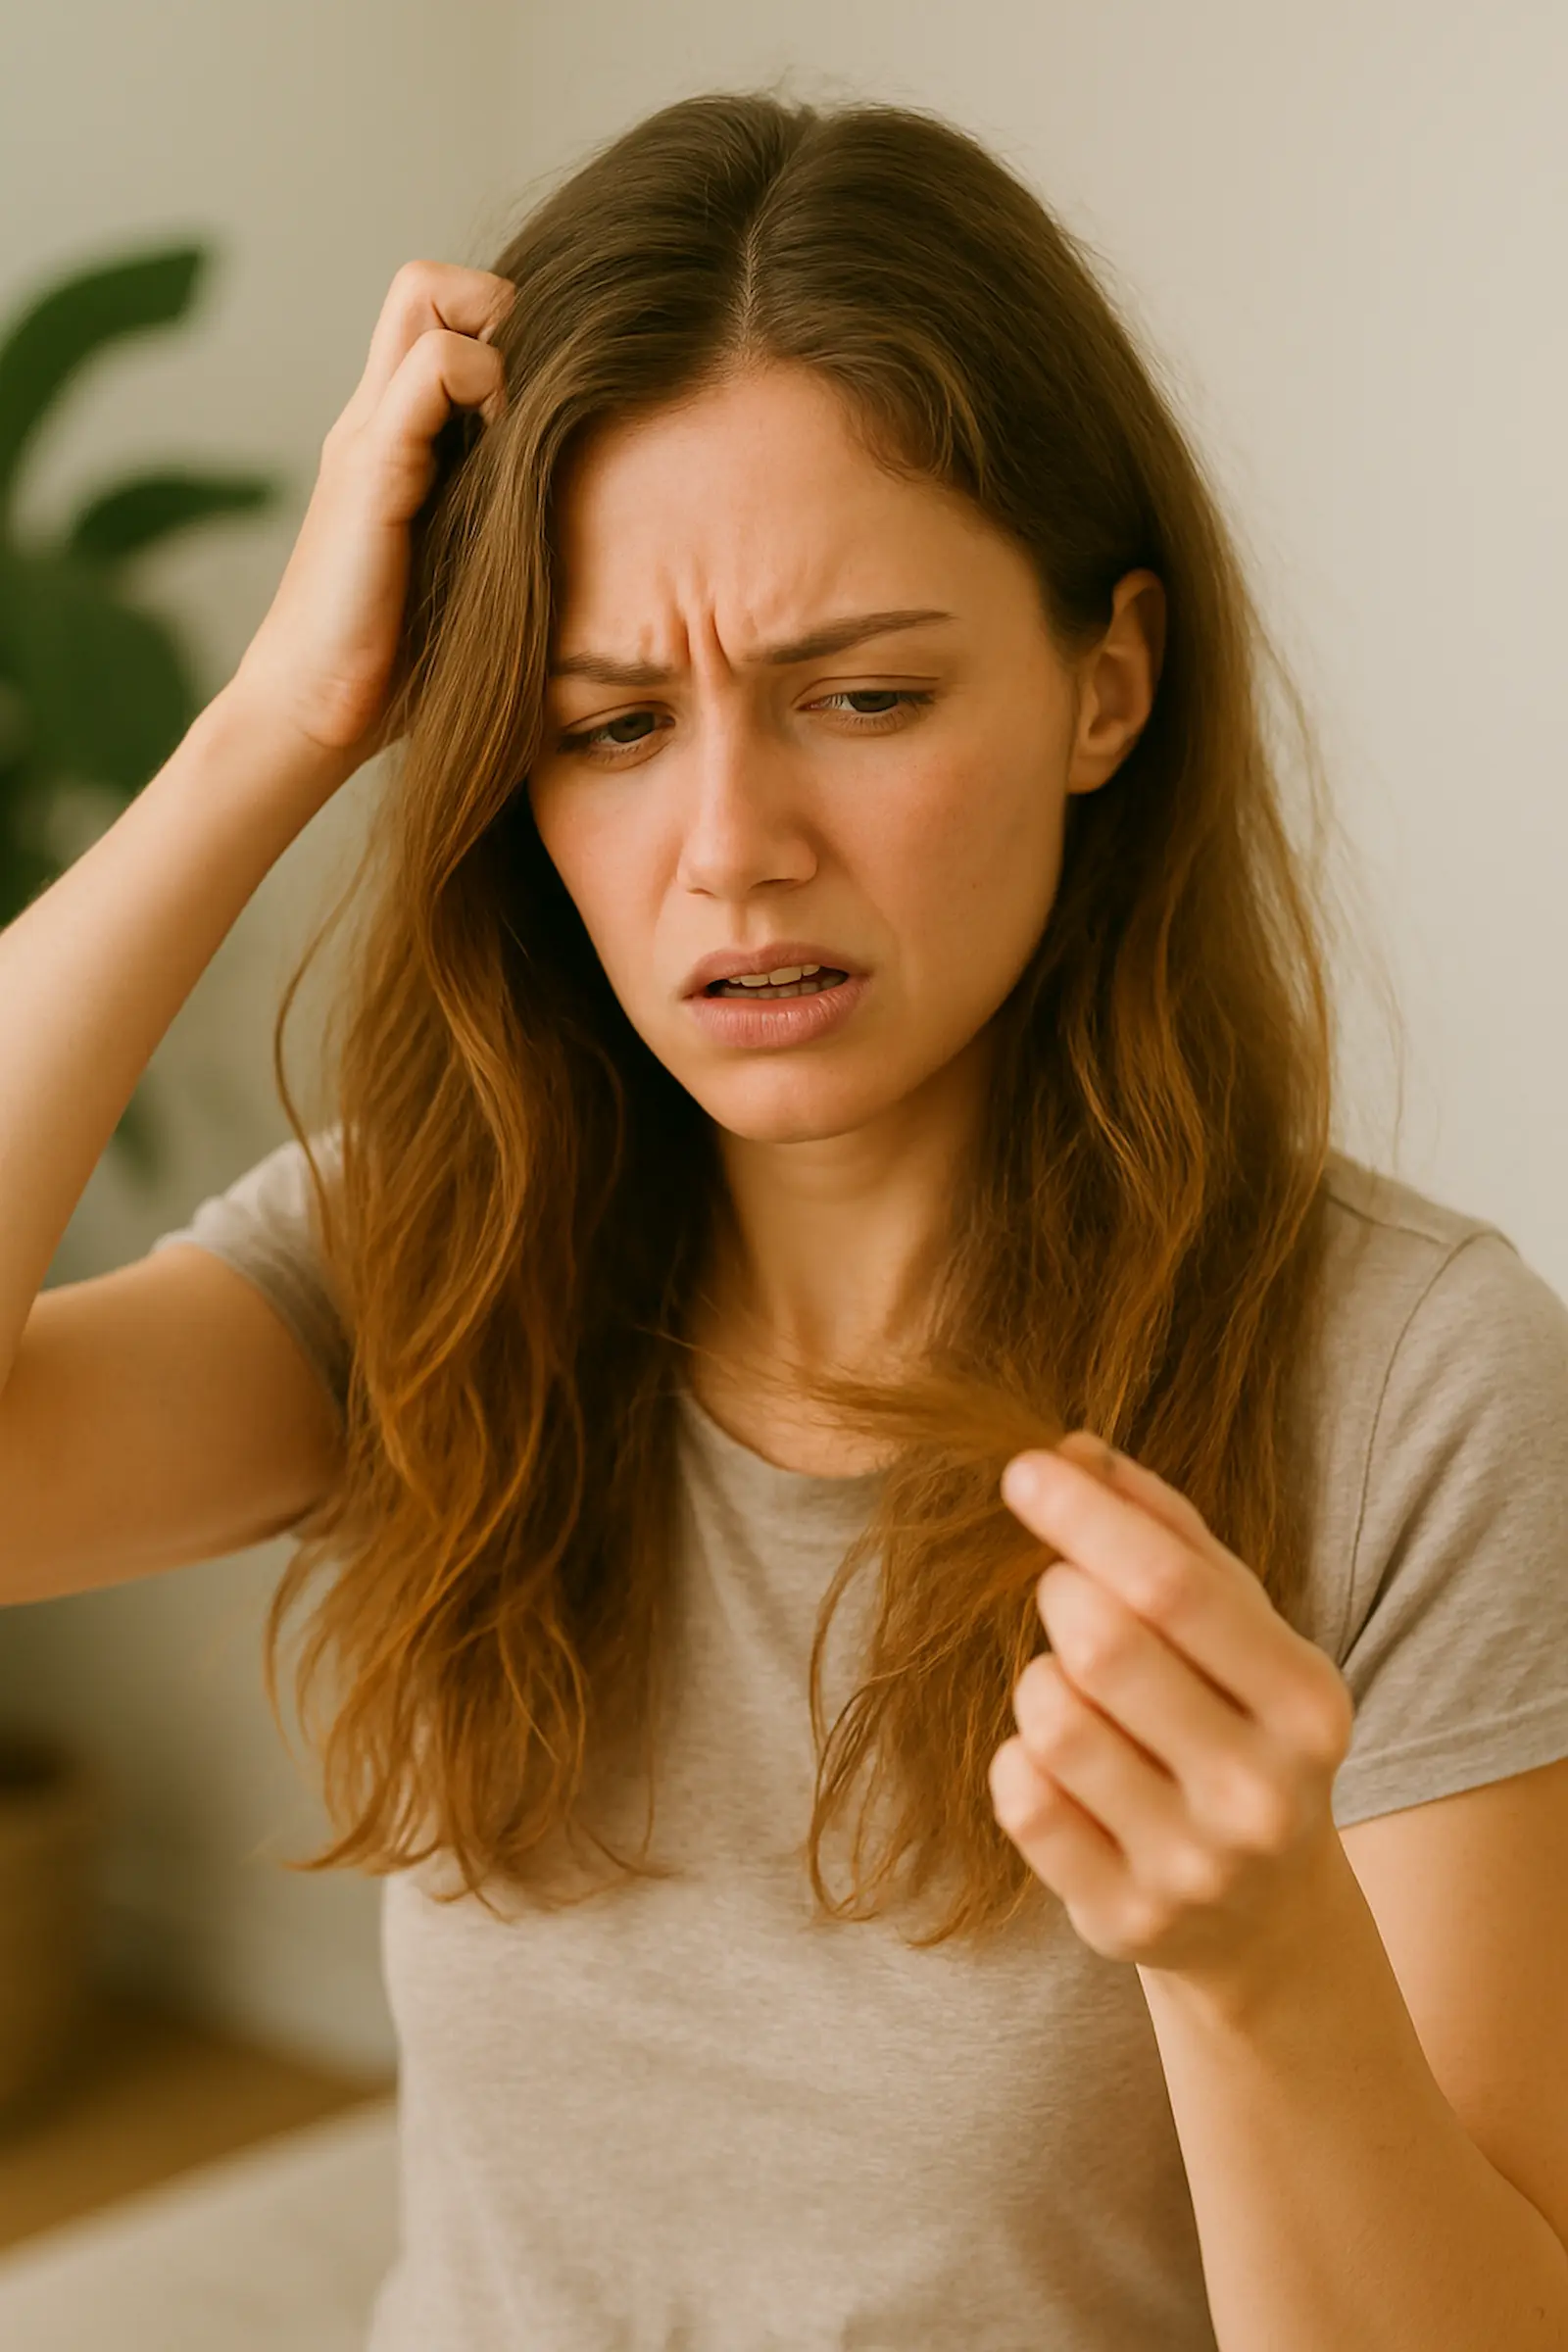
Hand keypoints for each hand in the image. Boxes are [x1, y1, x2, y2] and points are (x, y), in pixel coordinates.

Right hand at [231, 259, 515, 768]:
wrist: (317, 714)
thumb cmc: (404, 664)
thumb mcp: (478, 573)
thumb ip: (511, 524)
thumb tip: (610, 518)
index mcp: (401, 438)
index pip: (445, 315)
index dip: (505, 335)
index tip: (546, 415)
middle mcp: (378, 418)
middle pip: (430, 282)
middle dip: (500, 313)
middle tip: (533, 409)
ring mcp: (369, 436)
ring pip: (429, 297)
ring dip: (497, 345)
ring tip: (517, 440)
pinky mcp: (370, 469)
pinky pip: (433, 371)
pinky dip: (483, 389)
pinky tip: (504, 473)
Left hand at [989, 1431, 1353, 1984]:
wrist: (1267, 1915)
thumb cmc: (1237, 1723)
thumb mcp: (1238, 1627)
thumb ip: (1166, 1530)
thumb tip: (1073, 1451)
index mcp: (1307, 1703)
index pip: (1174, 1584)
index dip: (1085, 1517)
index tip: (1020, 1469)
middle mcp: (1262, 1794)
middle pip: (1105, 1647)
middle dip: (1060, 1594)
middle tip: (1064, 1594)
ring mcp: (1195, 1868)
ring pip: (1052, 1722)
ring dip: (1039, 1681)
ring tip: (1075, 1693)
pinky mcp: (1125, 1919)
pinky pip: (1022, 1799)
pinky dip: (1018, 1759)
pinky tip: (1061, 1766)